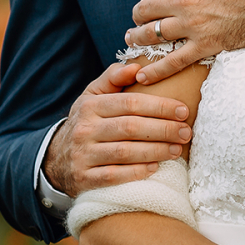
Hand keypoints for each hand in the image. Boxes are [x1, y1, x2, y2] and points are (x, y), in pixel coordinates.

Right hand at [41, 63, 191, 196]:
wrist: (57, 158)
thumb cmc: (87, 122)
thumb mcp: (93, 96)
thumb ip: (113, 78)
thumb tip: (135, 66)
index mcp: (90, 106)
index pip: (130, 103)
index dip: (160, 106)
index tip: (183, 111)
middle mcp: (84, 129)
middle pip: (130, 127)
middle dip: (163, 129)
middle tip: (186, 132)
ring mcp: (82, 155)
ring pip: (124, 152)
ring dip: (156, 151)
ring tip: (177, 149)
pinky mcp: (83, 179)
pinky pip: (113, 176)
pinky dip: (136, 172)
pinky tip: (155, 167)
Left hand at [124, 0, 244, 82]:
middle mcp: (186, 1)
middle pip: (146, 8)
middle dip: (139, 13)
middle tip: (138, 17)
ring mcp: (194, 26)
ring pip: (153, 34)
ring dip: (138, 37)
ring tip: (132, 38)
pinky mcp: (207, 45)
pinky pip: (175, 61)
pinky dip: (156, 70)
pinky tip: (143, 75)